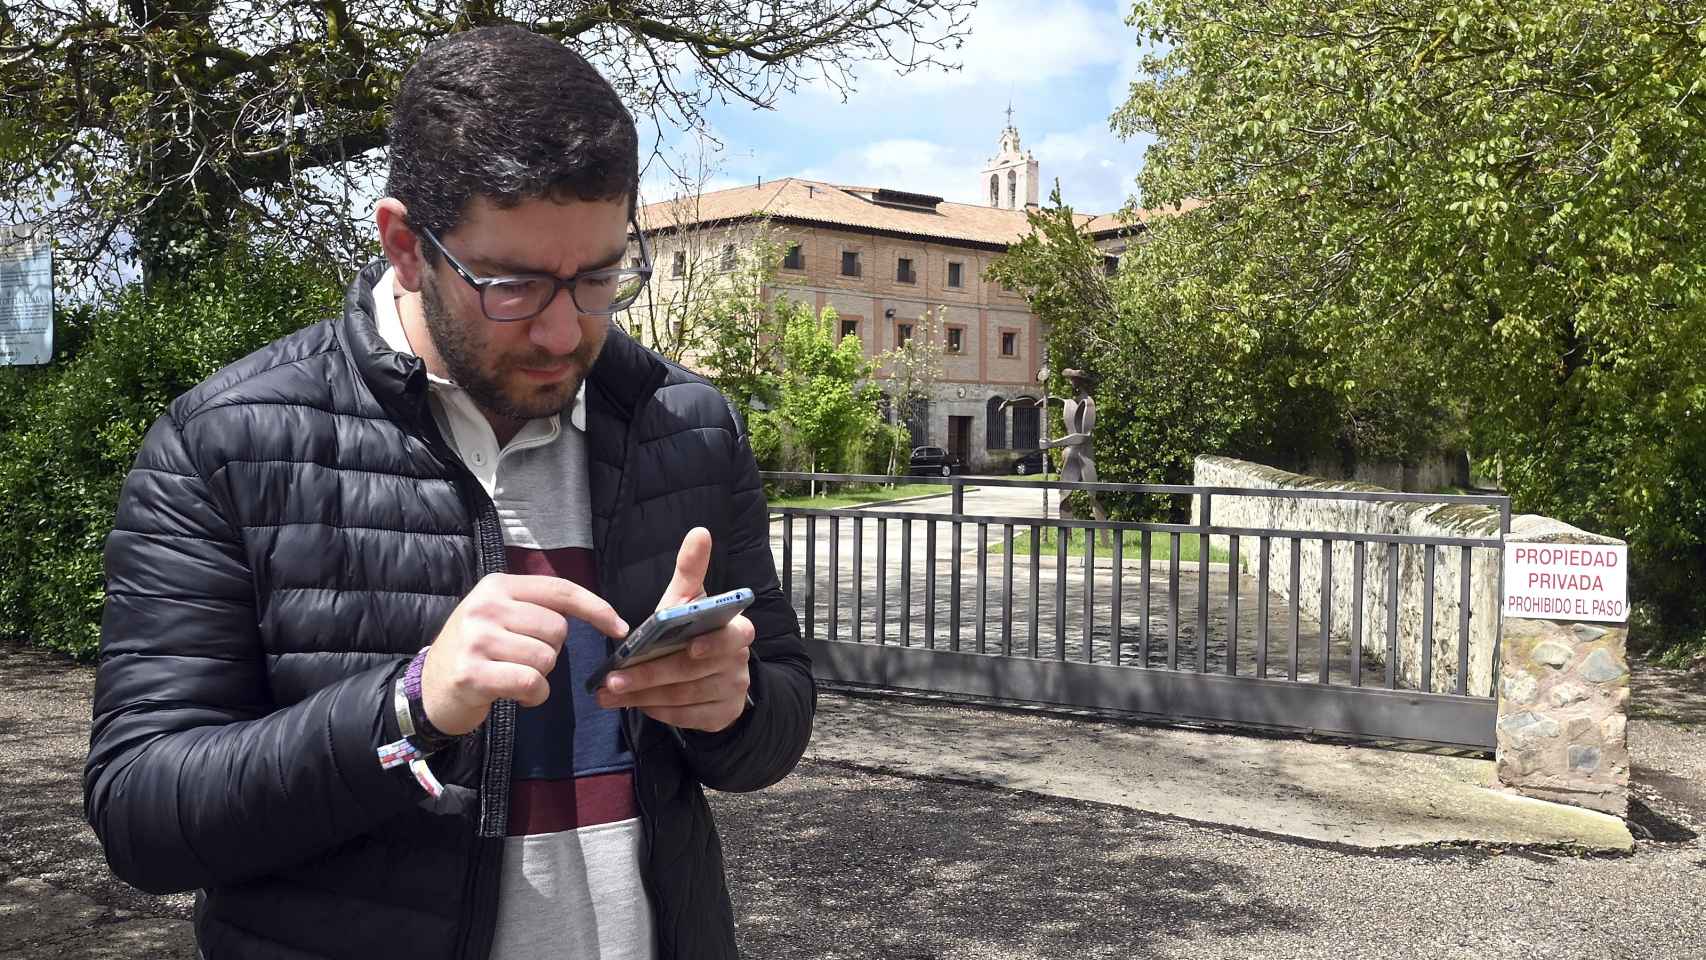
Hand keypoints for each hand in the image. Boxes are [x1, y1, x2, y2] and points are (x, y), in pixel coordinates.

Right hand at [421, 573, 629, 735]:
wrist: (429, 688)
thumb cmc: (477, 651)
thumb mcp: (500, 616)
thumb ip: (537, 607)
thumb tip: (599, 612)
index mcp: (498, 586)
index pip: (560, 590)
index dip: (595, 607)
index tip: (619, 627)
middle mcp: (486, 607)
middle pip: (557, 629)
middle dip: (551, 651)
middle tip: (523, 660)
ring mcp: (476, 639)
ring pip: (546, 658)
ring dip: (541, 676)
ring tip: (514, 676)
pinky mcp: (472, 673)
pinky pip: (531, 683)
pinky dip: (535, 695)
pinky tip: (519, 696)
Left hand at [595, 527, 754, 733]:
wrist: (716, 676)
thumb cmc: (693, 630)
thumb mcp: (689, 601)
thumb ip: (691, 570)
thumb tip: (699, 531)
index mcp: (737, 631)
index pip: (733, 636)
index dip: (714, 644)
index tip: (690, 647)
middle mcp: (739, 662)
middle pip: (693, 670)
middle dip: (650, 674)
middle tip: (613, 679)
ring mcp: (733, 691)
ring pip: (684, 696)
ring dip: (644, 696)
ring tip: (609, 693)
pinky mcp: (721, 716)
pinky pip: (686, 717)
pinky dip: (658, 712)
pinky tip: (634, 705)